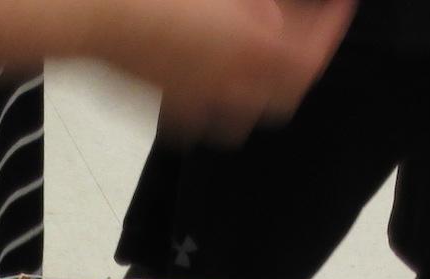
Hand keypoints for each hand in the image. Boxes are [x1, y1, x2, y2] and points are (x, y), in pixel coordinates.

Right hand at [87, 0, 354, 145]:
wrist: (88, 13)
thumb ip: (261, 7)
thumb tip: (275, 13)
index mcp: (251, 49)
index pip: (312, 53)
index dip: (332, 27)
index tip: (341, 5)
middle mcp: (230, 85)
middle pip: (285, 94)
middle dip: (298, 66)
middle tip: (300, 34)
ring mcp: (196, 103)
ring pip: (246, 112)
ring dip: (261, 88)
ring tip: (258, 58)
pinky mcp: (165, 109)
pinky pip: (204, 116)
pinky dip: (219, 99)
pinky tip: (212, 74)